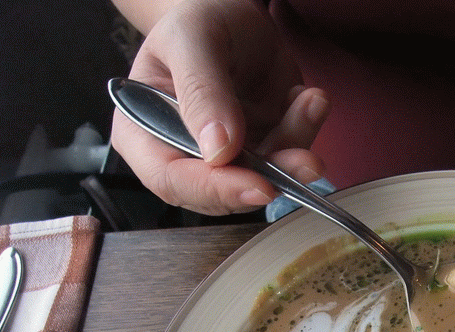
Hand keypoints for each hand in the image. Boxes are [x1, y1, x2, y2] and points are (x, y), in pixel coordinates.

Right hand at [110, 0, 328, 214]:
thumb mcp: (191, 40)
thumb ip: (201, 91)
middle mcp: (181, 153)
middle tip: (306, 161)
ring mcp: (225, 156)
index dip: (215, 190)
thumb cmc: (196, 21)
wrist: (231, 14)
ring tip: (312, 103)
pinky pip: (286, 155)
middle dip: (269, 178)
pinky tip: (310, 99)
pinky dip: (305, 129)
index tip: (258, 186)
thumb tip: (219, 149)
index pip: (171, 179)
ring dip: (294, 151)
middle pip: (222, 192)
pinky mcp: (260, 149)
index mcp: (143, 132)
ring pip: (262, 179)